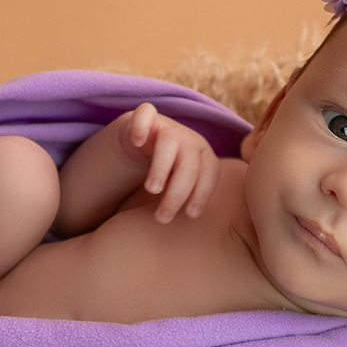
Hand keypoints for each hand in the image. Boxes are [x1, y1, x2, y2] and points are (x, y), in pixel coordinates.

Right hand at [116, 104, 221, 222]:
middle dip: (177, 193)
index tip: (190, 216)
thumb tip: (195, 233)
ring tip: (152, 190)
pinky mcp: (146, 116)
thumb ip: (189, 198)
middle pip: (189, 164)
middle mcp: (189, 140)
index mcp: (204, 156)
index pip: (210, 174)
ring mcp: (168, 126)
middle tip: (162, 218)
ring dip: (162, 167)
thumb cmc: (170, 171)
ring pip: (169, 141)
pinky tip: (137, 142)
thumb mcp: (183, 184)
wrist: (147, 141)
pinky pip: (145, 114)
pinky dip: (141, 126)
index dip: (202, 194)